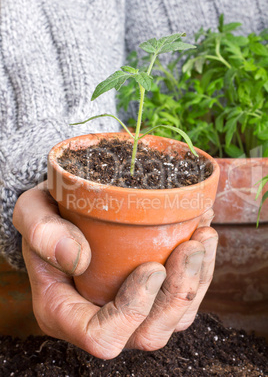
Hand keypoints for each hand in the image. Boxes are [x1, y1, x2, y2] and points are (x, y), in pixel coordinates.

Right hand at [13, 181, 216, 358]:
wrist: (64, 212)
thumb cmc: (47, 215)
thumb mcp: (32, 212)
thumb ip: (42, 232)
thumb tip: (77, 257)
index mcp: (65, 311)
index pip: (102, 335)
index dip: (132, 310)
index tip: (152, 268)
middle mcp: (100, 319)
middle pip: (148, 334)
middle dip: (178, 294)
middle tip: (191, 246)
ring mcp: (129, 310)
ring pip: (174, 319)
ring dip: (197, 281)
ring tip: (203, 237)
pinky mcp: (149, 295)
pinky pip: (183, 298)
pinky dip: (200, 270)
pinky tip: (202, 234)